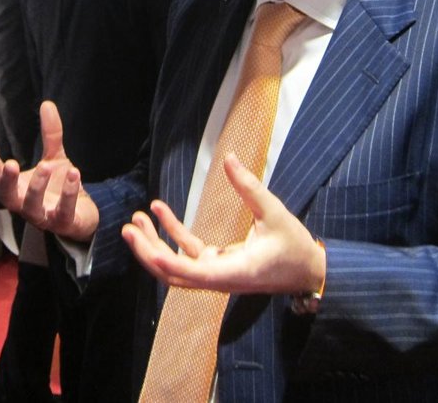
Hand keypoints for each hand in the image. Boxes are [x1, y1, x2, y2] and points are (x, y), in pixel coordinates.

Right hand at [0, 101, 98, 241]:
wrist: (82, 217)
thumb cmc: (59, 188)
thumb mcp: (55, 157)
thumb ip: (50, 134)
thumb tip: (47, 103)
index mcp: (19, 188)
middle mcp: (26, 205)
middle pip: (8, 197)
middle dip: (8, 182)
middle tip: (10, 164)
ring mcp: (43, 217)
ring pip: (32, 208)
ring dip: (37, 187)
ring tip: (46, 165)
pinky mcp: (63, 224)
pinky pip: (63, 212)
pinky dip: (68, 194)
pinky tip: (73, 173)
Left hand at [121, 154, 324, 295]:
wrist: (309, 272)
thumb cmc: (295, 247)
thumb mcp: (276, 214)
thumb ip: (250, 188)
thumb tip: (230, 158)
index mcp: (235, 272)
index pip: (194, 274)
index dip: (169, 263)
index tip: (147, 248)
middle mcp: (220, 278)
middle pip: (174, 275)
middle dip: (148, 254)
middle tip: (128, 229)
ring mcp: (217, 272)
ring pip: (176, 266)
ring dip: (154, 244)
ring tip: (136, 219)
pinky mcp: (217, 263)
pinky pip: (188, 252)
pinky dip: (173, 233)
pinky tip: (158, 210)